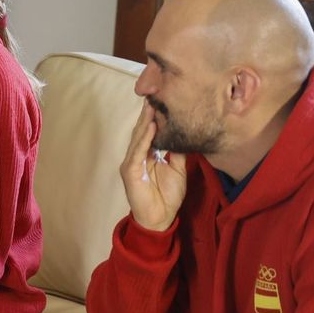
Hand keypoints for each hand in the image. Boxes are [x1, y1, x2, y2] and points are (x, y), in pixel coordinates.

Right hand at [120, 105, 188, 231]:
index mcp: (147, 155)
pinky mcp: (130, 172)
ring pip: (138, 138)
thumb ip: (177, 152)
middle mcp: (137, 156)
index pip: (150, 132)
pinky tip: (151, 126)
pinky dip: (144, 139)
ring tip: (153, 105)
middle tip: (156, 93)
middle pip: (142, 131)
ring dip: (146, 121)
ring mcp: (132, 163)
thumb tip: (183, 134)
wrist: (160, 219)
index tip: (163, 99)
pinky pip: (137, 152)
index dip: (155, 116)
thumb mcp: (178, 169)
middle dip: (148, 113)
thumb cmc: (167, 196)